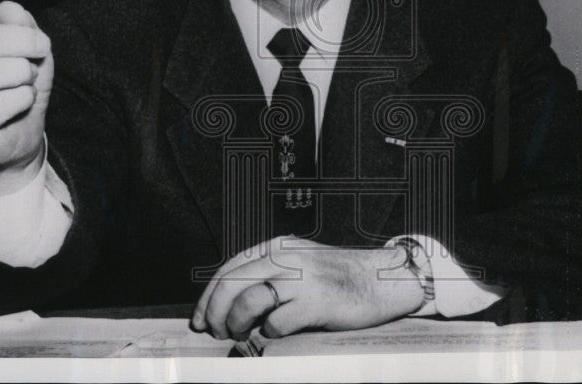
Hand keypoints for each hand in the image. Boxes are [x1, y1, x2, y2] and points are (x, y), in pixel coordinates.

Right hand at [0, 0, 53, 195]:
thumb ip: (21, 26)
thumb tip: (8, 8)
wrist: (21, 133)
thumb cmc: (19, 85)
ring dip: (19, 73)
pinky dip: (21, 99)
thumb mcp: (29, 51)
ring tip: (28, 78)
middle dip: (15, 40)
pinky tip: (23, 100)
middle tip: (42, 46)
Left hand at [191, 236, 426, 339]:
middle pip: (233, 284)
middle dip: (215, 313)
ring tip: (241, 334)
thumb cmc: (337, 278)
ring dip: (237, 324)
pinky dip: (270, 332)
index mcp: (279, 247)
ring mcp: (302, 278)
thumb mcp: (299, 263)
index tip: (200, 319)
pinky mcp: (317, 301)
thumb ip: (269, 274)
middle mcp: (287, 258)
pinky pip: (278, 322)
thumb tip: (226, 303)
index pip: (229, 268)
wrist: (381, 280)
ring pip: (249, 301)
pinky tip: (276, 332)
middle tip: (216, 332)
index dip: (208, 296)